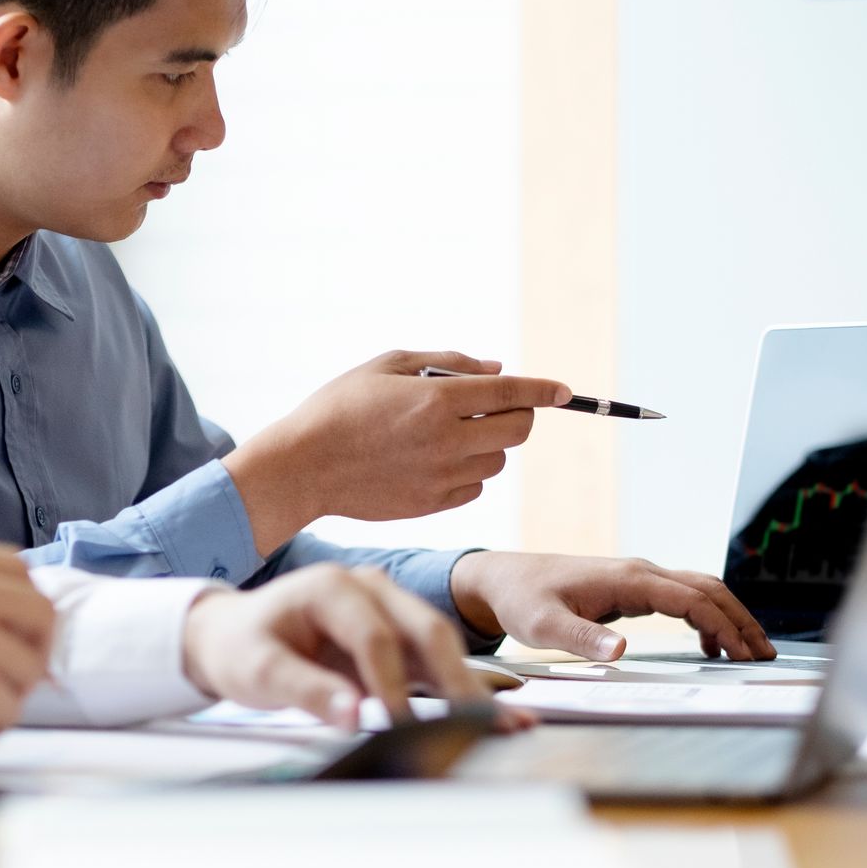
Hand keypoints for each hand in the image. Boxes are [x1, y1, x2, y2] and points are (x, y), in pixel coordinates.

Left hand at [181, 565, 534, 730]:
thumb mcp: (258, 670)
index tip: (398, 726)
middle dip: (452, 680)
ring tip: (503, 725)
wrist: (235, 636)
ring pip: (441, 646)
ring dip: (469, 687)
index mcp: (333, 586)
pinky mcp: (401, 636)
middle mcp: (371, 589)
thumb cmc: (243, 647)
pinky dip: (463, 690)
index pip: (375, 636)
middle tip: (473, 724)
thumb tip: (351, 717)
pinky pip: (437, 664)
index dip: (389, 684)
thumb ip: (304, 691)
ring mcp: (391, 609)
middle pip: (425, 630)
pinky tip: (498, 715)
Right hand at [222, 350, 569, 553]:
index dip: (544, 390)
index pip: (511, 393)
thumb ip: (446, 362)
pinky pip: (473, 489)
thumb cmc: (339, 407)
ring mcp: (440, 477)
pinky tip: (436, 461)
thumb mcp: (386, 365)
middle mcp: (445, 440)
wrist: (302, 467)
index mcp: (435, 400)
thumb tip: (496, 371)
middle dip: (518, 416)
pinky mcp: (431, 504)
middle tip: (497, 409)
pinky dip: (468, 473)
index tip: (564, 391)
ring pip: (497, 462)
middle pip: (516, 431)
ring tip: (452, 434)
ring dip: (488, 445)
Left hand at [450, 551, 776, 661]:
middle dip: (740, 621)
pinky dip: (706, 619)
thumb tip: (621, 651)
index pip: (691, 599)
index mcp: (627, 579)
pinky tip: (712, 648)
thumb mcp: (544, 625)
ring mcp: (638, 579)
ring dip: (729, 618)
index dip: (723, 626)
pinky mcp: (632, 589)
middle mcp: (640, 573)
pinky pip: (683, 599)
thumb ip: (582, 637)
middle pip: (708, 589)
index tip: (743, 654)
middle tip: (764, 655)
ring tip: (751, 653)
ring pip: (700, 591)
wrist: (504, 580)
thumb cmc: (523, 600)